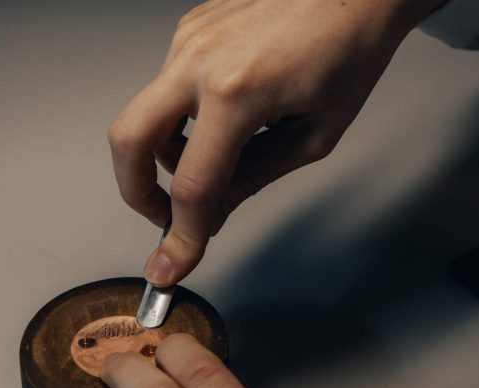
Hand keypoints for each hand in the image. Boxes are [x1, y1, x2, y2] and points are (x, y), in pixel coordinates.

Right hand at [110, 0, 442, 285]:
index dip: (181, 236)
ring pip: (149, 116)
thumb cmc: (349, 52)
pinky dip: (186, 117)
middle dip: (137, 193)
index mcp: (237, 92)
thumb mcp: (313, 135)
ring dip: (170, 151)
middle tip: (166, 217)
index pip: (193, 185)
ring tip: (225, 155)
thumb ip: (254, 177)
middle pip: (129, 141)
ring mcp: (188, 39)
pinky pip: (169, 88)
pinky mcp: (189, 29)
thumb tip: (213, 212)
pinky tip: (230, 114)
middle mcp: (199, 60)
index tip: (170, 265)